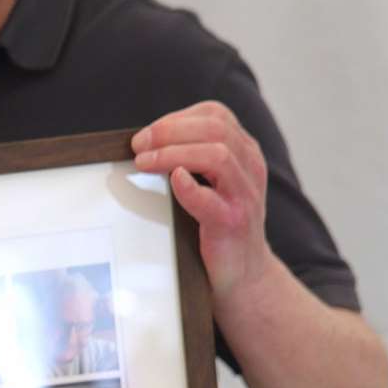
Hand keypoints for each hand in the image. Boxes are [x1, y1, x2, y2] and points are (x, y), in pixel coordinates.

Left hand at [131, 101, 269, 299]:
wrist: (244, 273)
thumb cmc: (217, 222)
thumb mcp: (210, 181)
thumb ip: (189, 156)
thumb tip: (141, 140)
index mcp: (244, 151)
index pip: (215, 114)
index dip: (176, 118)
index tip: (146, 134)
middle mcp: (250, 167)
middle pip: (215, 129)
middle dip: (169, 131)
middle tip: (138, 146)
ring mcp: (245, 195)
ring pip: (217, 155)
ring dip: (172, 154)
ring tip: (144, 163)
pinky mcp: (234, 223)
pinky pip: (212, 200)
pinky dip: (189, 187)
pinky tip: (173, 181)